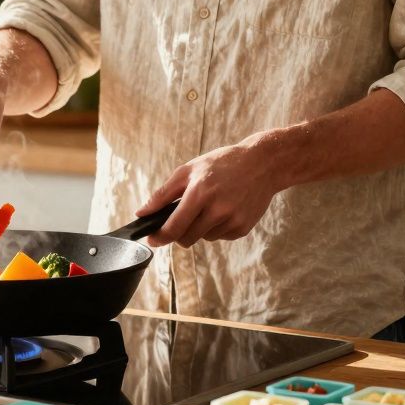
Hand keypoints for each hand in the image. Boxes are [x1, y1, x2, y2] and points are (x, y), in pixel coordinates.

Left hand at [136, 137, 284, 246]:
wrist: (263, 164)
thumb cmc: (221, 164)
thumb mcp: (188, 170)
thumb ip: (162, 194)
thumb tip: (141, 213)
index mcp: (200, 193)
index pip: (174, 227)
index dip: (159, 237)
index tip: (152, 239)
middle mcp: (217, 209)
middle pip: (186, 239)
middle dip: (178, 233)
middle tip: (182, 217)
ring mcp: (232, 220)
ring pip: (203, 238)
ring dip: (199, 228)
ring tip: (210, 205)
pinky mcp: (243, 228)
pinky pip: (220, 236)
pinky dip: (216, 227)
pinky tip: (225, 208)